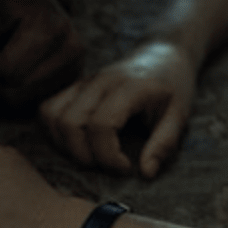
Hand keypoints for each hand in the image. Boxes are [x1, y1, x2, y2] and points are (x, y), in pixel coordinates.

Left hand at [0, 0, 83, 110]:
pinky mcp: (74, 79)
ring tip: (2, 60)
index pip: (7, 71)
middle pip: (16, 91)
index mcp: (51, 25)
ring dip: (3, 90)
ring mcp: (76, 66)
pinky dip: (17, 95)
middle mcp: (72, 48)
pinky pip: (35, 105)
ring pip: (25, 103)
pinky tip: (15, 71)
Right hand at [40, 40, 197, 177]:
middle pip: (70, 123)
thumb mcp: (179, 115)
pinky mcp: (73, 86)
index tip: (126, 167)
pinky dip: (54, 131)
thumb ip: (164, 143)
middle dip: (84, 155)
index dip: (108, 155)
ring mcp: (83, 82)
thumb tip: (146, 173)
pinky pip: (47, 109)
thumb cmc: (172, 87)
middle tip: (108, 164)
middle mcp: (100, 81)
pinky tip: (77, 142)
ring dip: (65, 145)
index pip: (101, 125)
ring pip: (52, 116)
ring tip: (92, 154)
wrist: (162, 55)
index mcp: (128, 87)